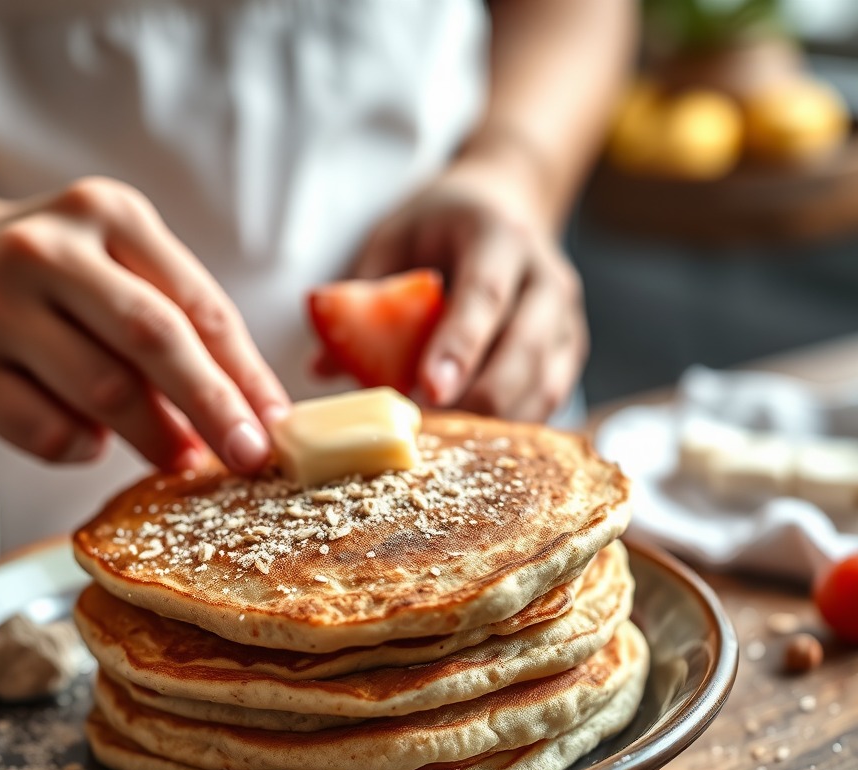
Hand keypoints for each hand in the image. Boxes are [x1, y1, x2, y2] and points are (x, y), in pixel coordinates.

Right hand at [0, 177, 288, 472]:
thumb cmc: (62, 284)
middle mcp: (43, 249)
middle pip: (152, 338)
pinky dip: (86, 449)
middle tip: (248, 457)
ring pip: (103, 392)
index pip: (196, 303)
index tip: (275, 424)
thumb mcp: (124, 271)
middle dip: (212, 406)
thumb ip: (187, 327)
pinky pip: (48, 432)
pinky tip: (90, 437)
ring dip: (156, 437)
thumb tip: (258, 416)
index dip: (244, 372)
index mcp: (105, 213)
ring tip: (178, 456)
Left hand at [353, 154, 586, 421]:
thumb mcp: (392, 242)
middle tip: (428, 431)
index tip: (429, 390)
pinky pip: (549, 399)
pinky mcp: (571, 350)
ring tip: (445, 438)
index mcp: (499, 238)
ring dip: (494, 421)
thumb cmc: (439, 228)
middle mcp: (545, 277)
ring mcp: (566, 318)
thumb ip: (364, 299)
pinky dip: (513, 425)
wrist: (505, 207)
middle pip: (523, 351)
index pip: (485, 296)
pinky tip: (475, 437)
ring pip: (542, 385)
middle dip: (477, 399)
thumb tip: (321, 368)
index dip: (458, 347)